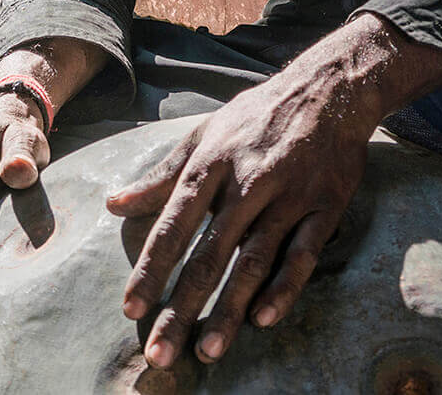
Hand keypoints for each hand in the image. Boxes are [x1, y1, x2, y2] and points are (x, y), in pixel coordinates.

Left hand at [105, 62, 377, 367]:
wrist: (328, 88)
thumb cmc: (256, 115)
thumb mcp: (202, 135)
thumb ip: (160, 175)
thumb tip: (113, 204)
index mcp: (210, 164)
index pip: (172, 226)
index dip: (150, 270)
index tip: (131, 309)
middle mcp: (246, 183)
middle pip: (208, 254)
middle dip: (182, 306)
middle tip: (161, 353)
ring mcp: (287, 197)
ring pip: (253, 261)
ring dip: (229, 310)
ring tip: (208, 350)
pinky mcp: (324, 207)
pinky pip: (302, 255)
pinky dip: (283, 288)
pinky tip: (263, 319)